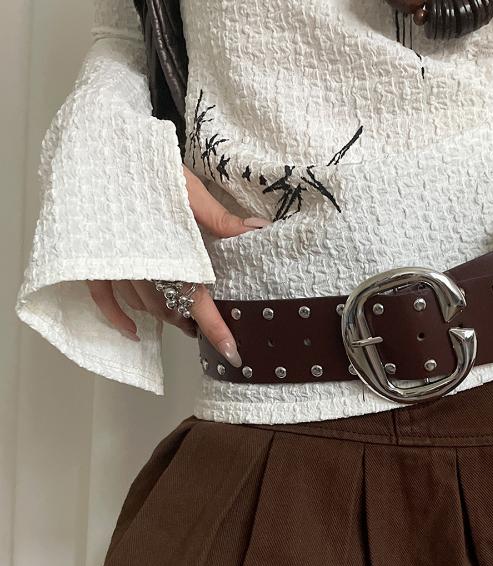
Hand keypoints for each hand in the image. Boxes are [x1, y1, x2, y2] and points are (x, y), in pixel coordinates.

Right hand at [88, 165, 269, 367]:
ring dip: (165, 316)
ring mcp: (113, 264)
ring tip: (185, 322)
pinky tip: (134, 330)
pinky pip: (103, 298)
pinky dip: (117, 317)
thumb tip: (259, 230)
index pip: (197, 299)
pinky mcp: (90, 259)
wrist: (98, 144)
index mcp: (169, 250)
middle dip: (192, 320)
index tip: (232, 353)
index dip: (216, 328)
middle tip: (212, 327)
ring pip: (143, 304)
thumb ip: (221, 219)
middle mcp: (140, 264)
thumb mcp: (188, 190)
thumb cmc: (147, 165)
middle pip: (169, 307)